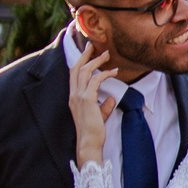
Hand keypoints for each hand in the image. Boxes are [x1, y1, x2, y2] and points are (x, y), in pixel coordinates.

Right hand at [68, 41, 117, 162]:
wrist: (89, 142)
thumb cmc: (94, 131)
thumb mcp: (98, 116)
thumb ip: (103, 107)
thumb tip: (111, 99)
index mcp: (73, 97)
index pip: (74, 74)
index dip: (80, 62)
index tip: (88, 52)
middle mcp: (73, 94)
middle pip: (77, 68)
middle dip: (85, 55)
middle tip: (94, 45)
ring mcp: (78, 96)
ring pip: (85, 71)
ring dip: (97, 61)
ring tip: (107, 54)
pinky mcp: (87, 99)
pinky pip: (96, 80)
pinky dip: (105, 74)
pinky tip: (114, 72)